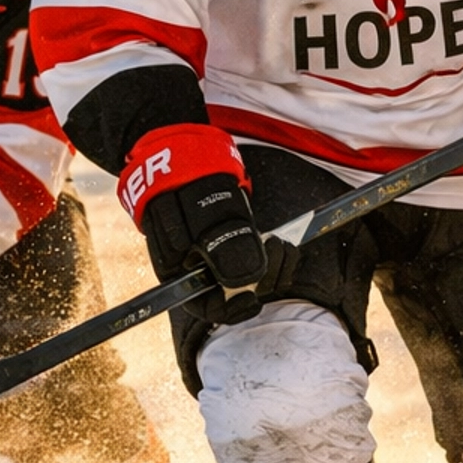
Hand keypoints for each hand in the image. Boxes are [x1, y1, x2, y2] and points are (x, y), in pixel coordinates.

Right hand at [119, 125, 267, 313]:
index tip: (255, 298)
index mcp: (180, 271)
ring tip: (282, 246)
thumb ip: (224, 248)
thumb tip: (247, 283)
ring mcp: (216, 257)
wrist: (182, 152)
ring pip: (250, 279)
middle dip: (262, 281)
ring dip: (272, 268)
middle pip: (234, 295)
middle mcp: (198, 270)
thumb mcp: (207, 215)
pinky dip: (271, 256)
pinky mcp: (233, 243)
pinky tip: (281, 244)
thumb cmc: (187, 184)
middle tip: (279, 253)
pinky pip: (256, 261)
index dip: (232, 309)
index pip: (207, 307)